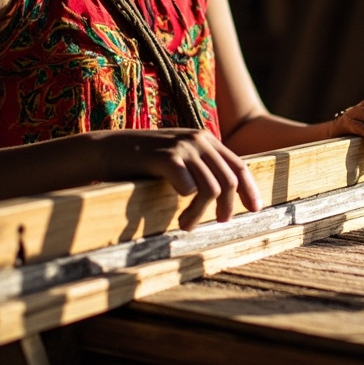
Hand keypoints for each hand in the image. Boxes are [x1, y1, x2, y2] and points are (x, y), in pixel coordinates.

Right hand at [106, 128, 260, 229]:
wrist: (107, 149)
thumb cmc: (143, 162)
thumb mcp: (179, 160)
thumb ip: (201, 168)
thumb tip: (226, 194)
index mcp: (206, 139)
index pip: (240, 165)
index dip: (250, 190)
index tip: (256, 209)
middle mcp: (199, 139)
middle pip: (230, 181)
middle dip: (227, 207)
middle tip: (218, 223)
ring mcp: (182, 146)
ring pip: (212, 189)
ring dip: (200, 214)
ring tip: (186, 225)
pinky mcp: (165, 156)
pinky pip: (188, 187)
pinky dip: (185, 204)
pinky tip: (174, 213)